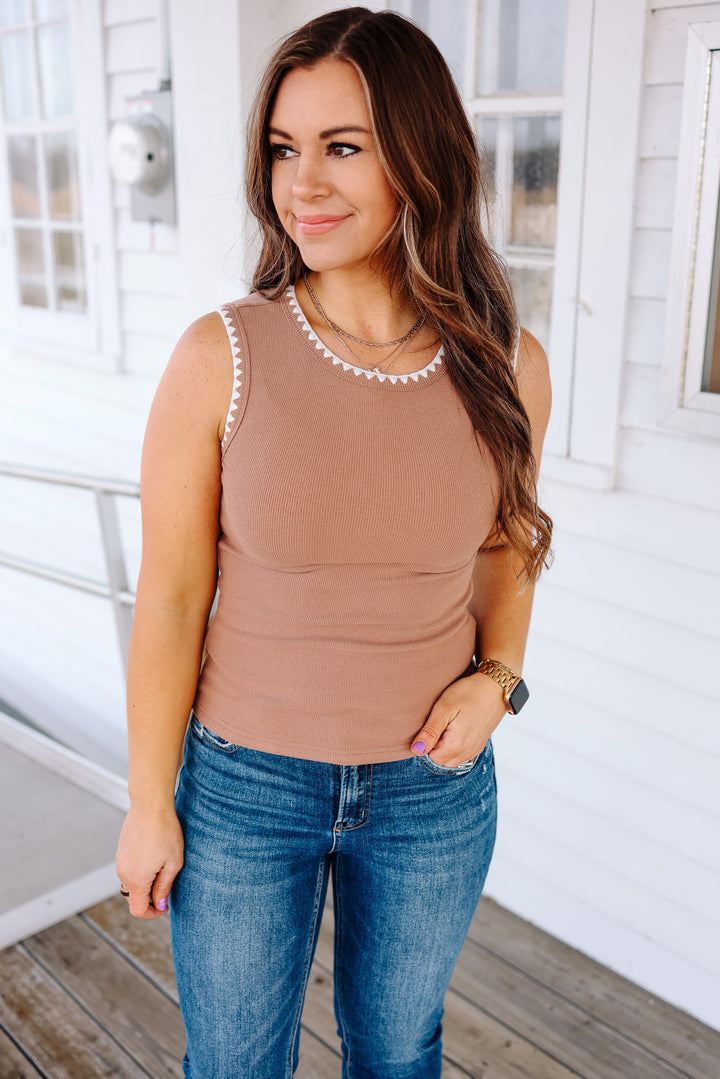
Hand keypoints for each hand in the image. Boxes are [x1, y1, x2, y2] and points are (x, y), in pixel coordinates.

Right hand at [115, 804, 183, 918]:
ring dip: (146, 881)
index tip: (165, 905)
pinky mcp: (121, 849)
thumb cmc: (165, 831)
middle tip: (168, 882)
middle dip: (150, 896)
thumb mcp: (173, 862)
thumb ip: (165, 887)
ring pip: (132, 881)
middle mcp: (123, 872)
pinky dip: (140, 868)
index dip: (153, 913)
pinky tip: (155, 852)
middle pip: (134, 897)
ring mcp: (120, 860)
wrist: (150, 804)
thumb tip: (160, 904)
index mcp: (136, 879)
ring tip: (163, 863)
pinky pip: (129, 867)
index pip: (138, 910)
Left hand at [410, 672, 506, 766]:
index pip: (430, 757)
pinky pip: (462, 753)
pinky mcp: (479, 743)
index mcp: (456, 746)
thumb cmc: (469, 693)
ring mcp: (475, 749)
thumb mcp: (444, 708)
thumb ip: (430, 732)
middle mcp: (467, 752)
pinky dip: (455, 744)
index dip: (426, 742)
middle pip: (441, 760)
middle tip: (440, 722)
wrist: (496, 686)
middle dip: (435, 746)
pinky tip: (457, 726)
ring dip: (445, 746)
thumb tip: (416, 750)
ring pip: (451, 758)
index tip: (431, 724)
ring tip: (448, 723)